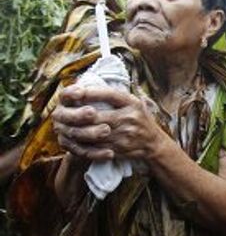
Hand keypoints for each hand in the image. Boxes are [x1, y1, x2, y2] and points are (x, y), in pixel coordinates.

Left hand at [52, 85, 166, 162]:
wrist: (153, 143)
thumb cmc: (140, 119)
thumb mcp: (135, 102)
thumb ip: (116, 96)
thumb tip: (91, 85)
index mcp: (132, 103)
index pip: (110, 95)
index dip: (91, 92)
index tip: (76, 91)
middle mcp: (129, 118)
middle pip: (96, 116)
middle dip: (76, 115)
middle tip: (62, 112)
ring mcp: (124, 135)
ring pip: (92, 133)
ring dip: (76, 130)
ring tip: (64, 126)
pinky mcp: (119, 149)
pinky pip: (96, 147)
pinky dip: (83, 144)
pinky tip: (74, 140)